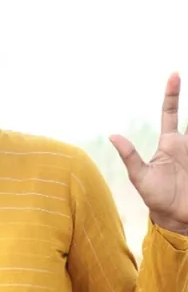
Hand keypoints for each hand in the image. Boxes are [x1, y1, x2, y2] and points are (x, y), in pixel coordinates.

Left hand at [110, 73, 187, 233]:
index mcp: (169, 144)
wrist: (175, 218)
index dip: (172, 94)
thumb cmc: (155, 197)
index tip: (174, 74)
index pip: (170, 112)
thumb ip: (129, 156)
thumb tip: (112, 136)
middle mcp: (186, 144)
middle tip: (182, 73)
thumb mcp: (139, 176)